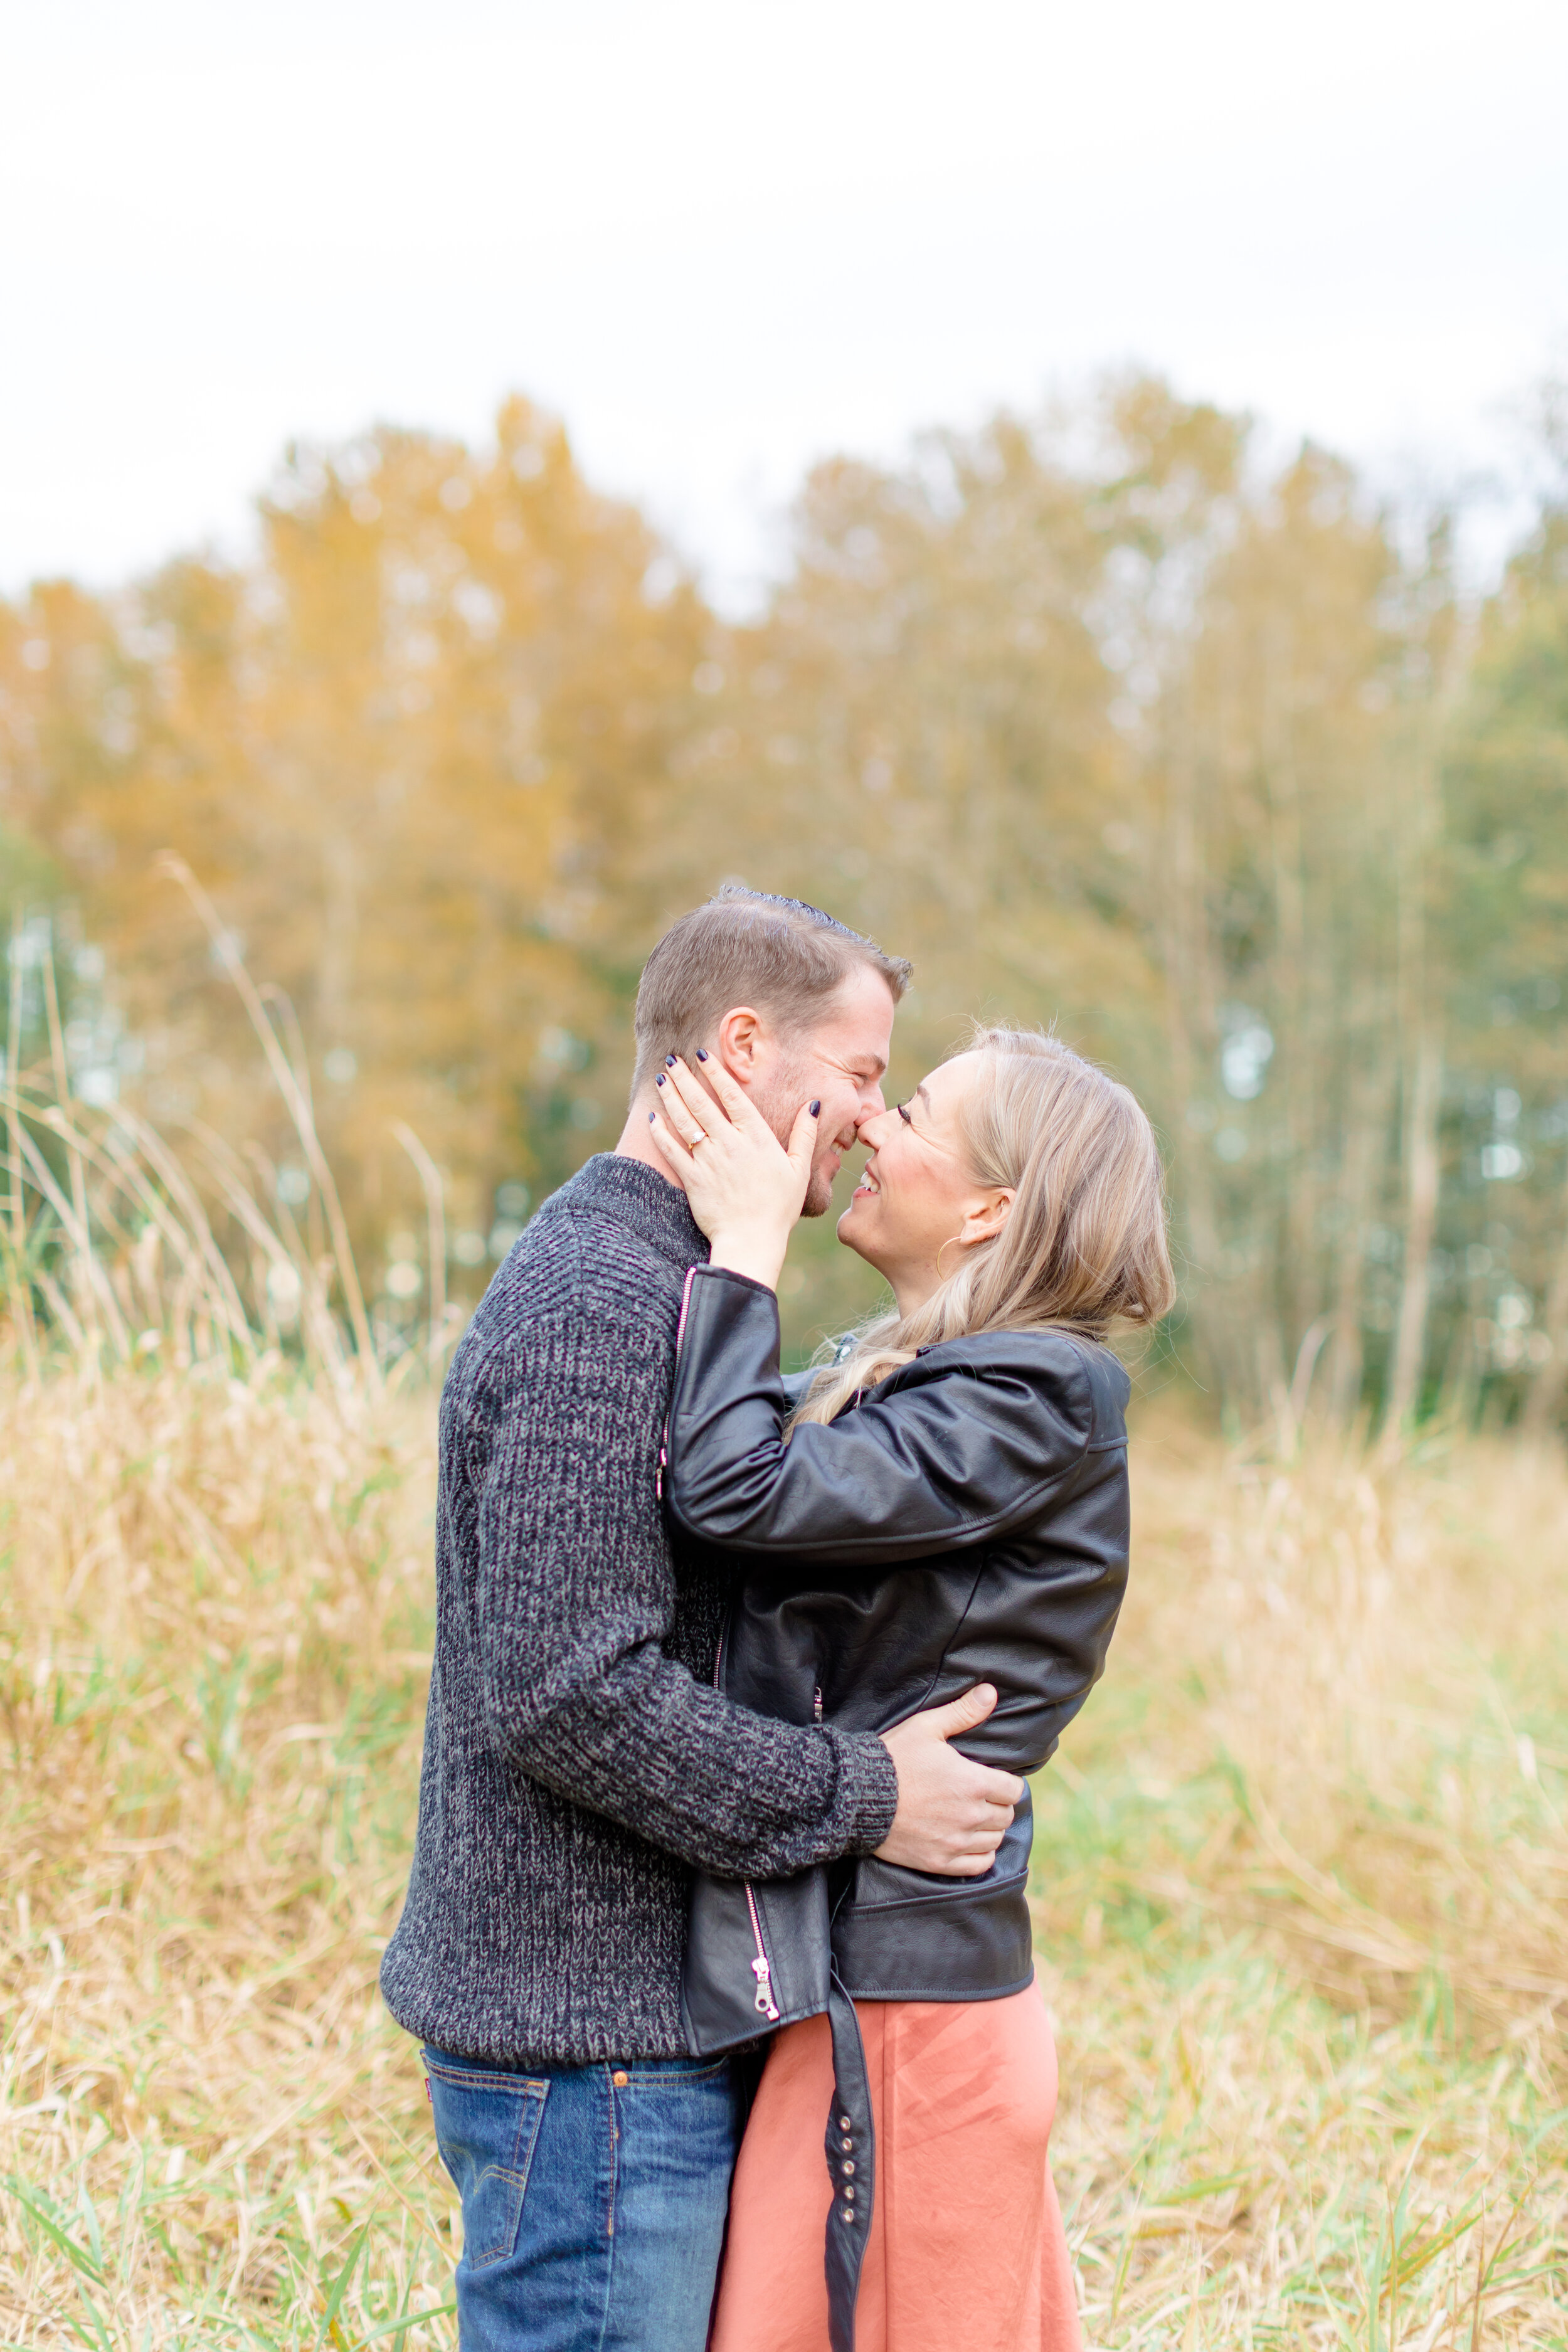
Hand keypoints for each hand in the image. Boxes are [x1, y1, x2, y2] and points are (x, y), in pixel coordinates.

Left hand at [647, 1054, 818, 1288]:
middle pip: (702, 1102)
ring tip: (661, 1078)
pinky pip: (672, 1151)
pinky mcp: (692, 1179)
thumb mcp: (799, 1169)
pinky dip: (660, 1133)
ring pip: (685, 1120)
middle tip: (672, 1059)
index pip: (732, 1095)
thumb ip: (804, 1134)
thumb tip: (813, 1105)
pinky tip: (653, 1118)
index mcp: (756, 1137)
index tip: (702, 1054)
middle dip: (684, 1077)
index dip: (715, 1072)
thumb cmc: (779, 1207)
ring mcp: (709, 1160)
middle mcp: (730, 1143)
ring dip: (671, 1097)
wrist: (752, 1240)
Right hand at [875, 1685, 1025, 1876]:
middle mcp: (970, 1815)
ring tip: (974, 1818)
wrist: (858, 1796)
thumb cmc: (893, 1758)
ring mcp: (956, 1841)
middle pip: (1006, 1816)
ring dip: (990, 1829)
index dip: (1006, 1782)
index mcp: (973, 1782)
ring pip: (995, 1840)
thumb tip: (991, 1693)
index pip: (1013, 1790)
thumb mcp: (926, 1727)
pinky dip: (980, 1855)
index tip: (993, 1779)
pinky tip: (970, 1842)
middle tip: (981, 1796)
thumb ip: (963, 1712)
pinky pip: (980, 1865)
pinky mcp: (940, 1861)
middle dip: (998, 1804)